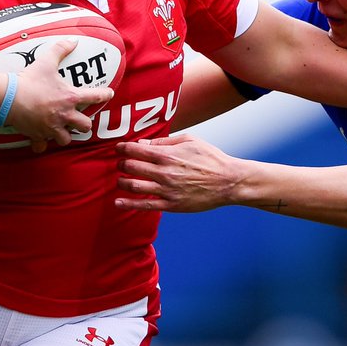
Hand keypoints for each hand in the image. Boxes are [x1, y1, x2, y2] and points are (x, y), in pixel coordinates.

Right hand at [7, 39, 115, 151]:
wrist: (8, 98)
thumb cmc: (29, 80)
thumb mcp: (46, 62)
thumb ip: (60, 50)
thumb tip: (72, 40)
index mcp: (70, 98)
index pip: (95, 97)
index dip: (105, 95)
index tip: (109, 94)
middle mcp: (64, 115)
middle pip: (85, 126)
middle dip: (84, 123)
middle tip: (79, 118)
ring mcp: (51, 127)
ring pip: (66, 139)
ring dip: (66, 135)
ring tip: (62, 129)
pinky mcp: (38, 135)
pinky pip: (42, 146)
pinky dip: (41, 144)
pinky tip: (40, 141)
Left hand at [114, 134, 238, 212]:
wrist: (228, 181)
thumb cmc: (210, 158)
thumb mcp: (189, 141)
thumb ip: (164, 142)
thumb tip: (143, 144)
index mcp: (167, 154)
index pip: (135, 150)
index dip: (122, 148)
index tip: (118, 148)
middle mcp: (164, 172)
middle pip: (130, 167)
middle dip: (121, 164)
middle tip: (120, 164)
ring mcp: (166, 190)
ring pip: (133, 186)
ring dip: (122, 182)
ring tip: (121, 180)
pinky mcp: (171, 205)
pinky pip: (144, 205)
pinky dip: (128, 204)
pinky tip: (118, 202)